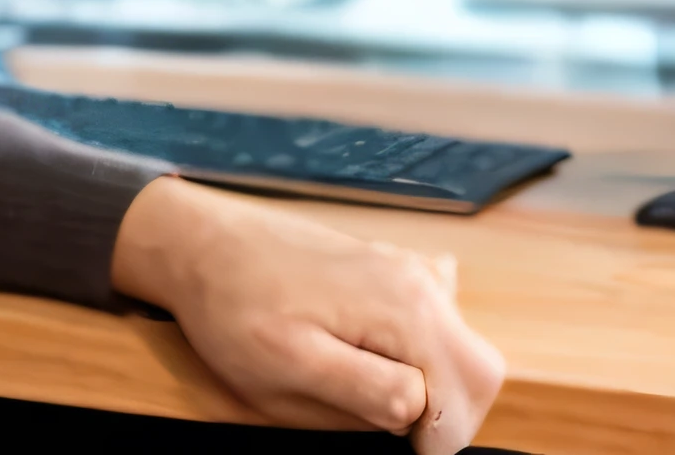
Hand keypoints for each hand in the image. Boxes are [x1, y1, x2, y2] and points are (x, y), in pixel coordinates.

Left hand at [109, 175, 504, 453]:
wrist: (197, 241)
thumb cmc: (232, 307)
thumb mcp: (288, 368)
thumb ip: (367, 393)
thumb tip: (422, 410)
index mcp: (403, 310)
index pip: (464, 398)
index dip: (437, 443)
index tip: (401, 454)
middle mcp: (418, 283)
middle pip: (477, 370)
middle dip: (449, 416)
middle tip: (394, 435)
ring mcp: (406, 270)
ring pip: (459, 344)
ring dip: (437, 383)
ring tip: (375, 396)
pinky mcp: (387, 269)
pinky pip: (434, 315)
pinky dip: (424, 348)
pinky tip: (381, 357)